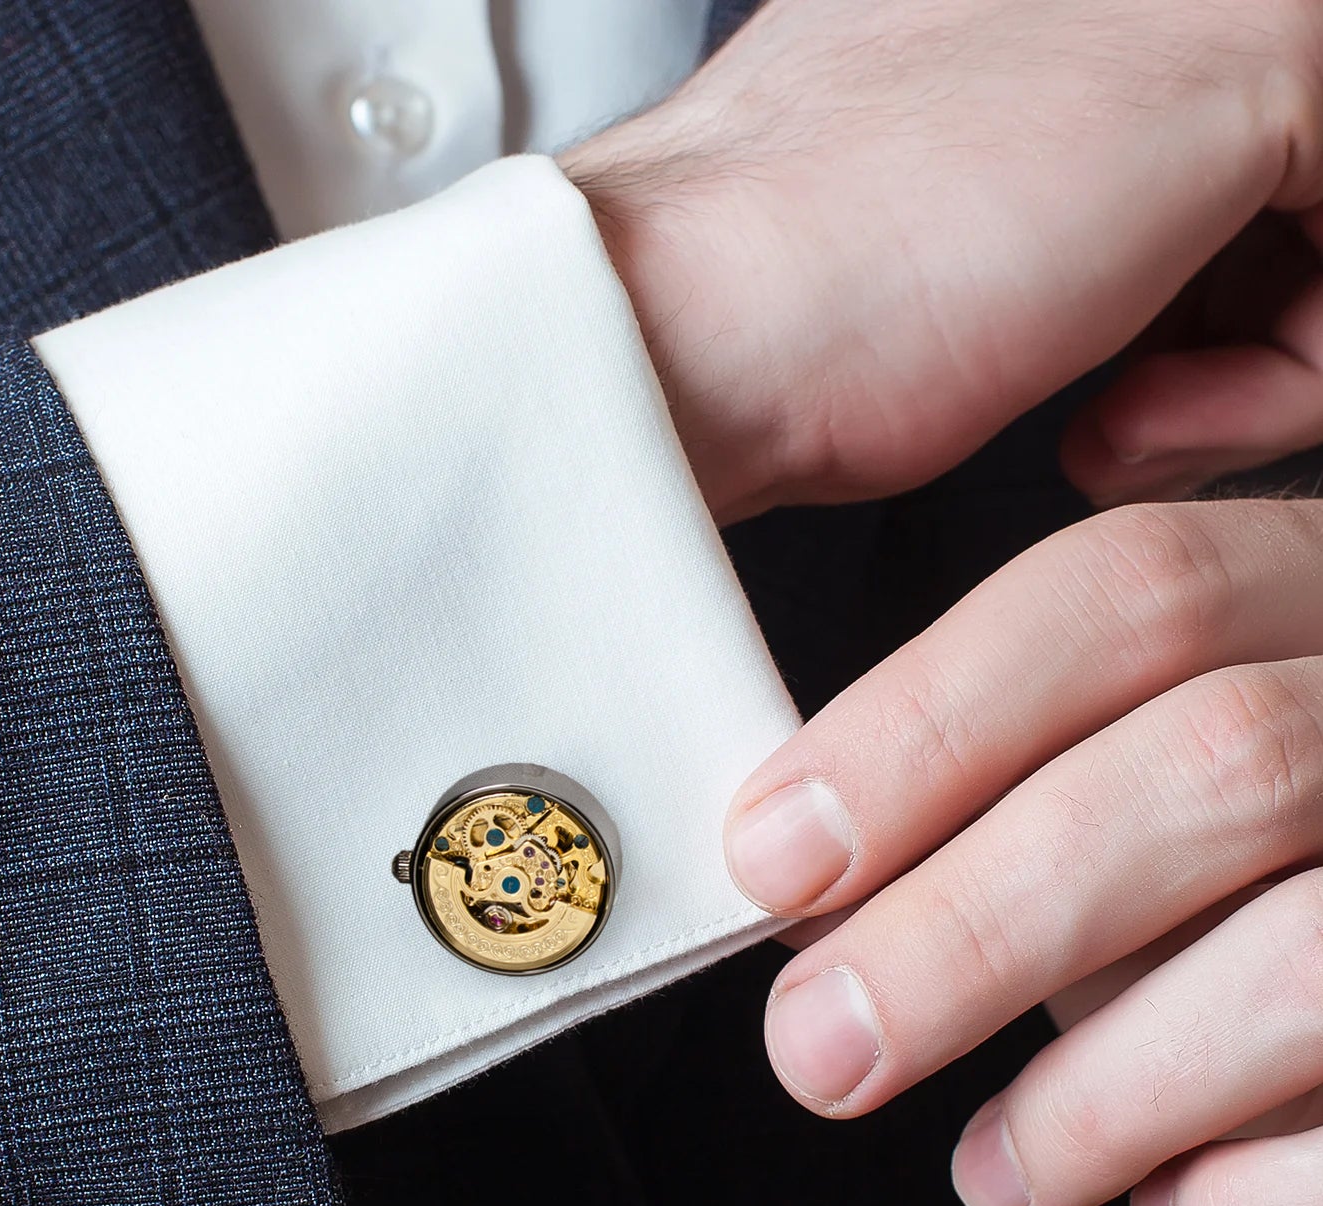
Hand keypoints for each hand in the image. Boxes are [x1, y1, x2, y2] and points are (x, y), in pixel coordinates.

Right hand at [561, 0, 1322, 522]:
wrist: (691, 321)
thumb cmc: (788, 313)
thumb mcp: (967, 219)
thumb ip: (1092, 187)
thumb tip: (1196, 264)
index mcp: (1065, 7)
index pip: (1243, 159)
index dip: (1231, 286)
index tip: (1142, 369)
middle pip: (1310, 185)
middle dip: (1270, 328)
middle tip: (1142, 407)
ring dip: (1272, 368)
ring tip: (1124, 417)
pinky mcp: (1267, 44)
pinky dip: (1280, 382)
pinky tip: (1128, 411)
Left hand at [723, 497, 1322, 1205]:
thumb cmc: (1267, 835)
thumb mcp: (1179, 731)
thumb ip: (1044, 751)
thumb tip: (820, 855)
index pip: (1127, 595)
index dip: (925, 727)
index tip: (775, 857)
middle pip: (1211, 766)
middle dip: (973, 927)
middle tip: (818, 1048)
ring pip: (1314, 958)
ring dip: (1103, 1093)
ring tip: (997, 1173)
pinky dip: (1265, 1200)